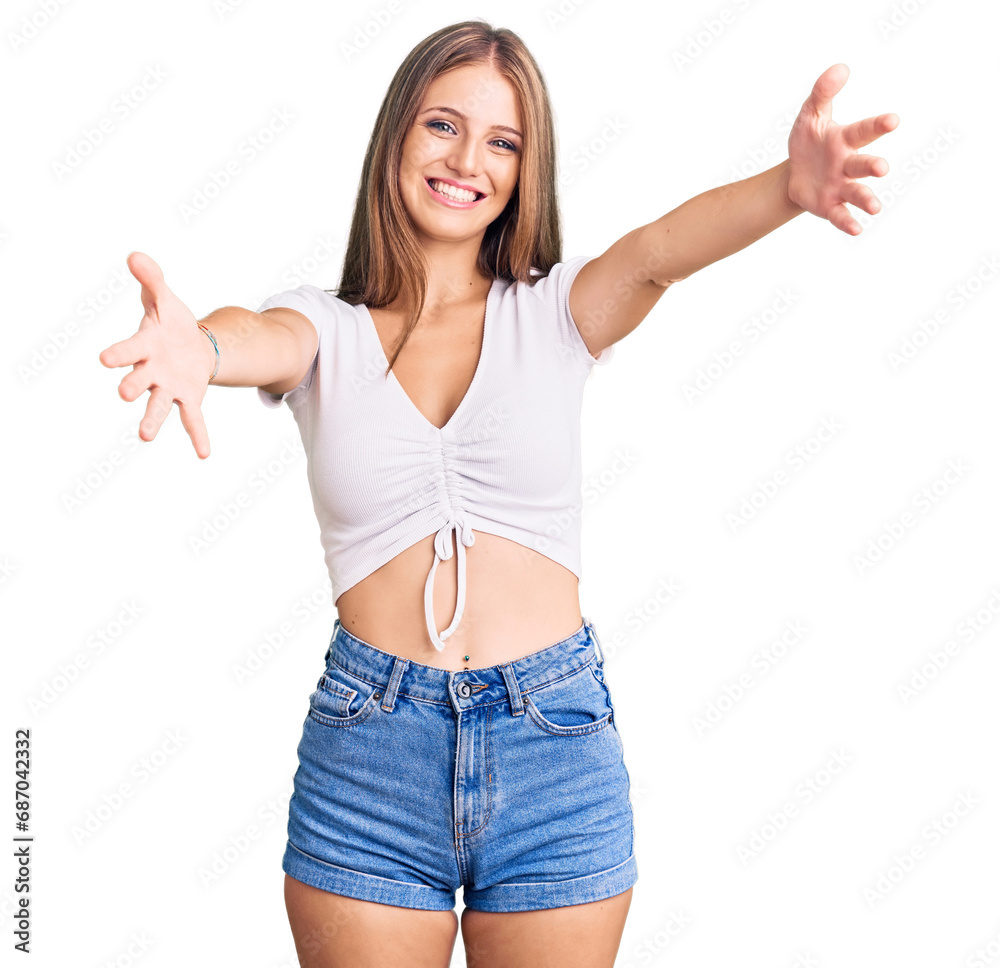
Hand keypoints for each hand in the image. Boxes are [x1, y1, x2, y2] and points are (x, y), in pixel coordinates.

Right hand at [99, 251, 214, 458]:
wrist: (192, 344)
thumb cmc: (172, 322)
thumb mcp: (165, 299)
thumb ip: (152, 280)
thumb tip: (136, 255)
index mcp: (144, 346)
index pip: (129, 349)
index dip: (119, 353)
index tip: (105, 359)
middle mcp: (151, 371)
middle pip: (139, 380)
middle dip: (132, 386)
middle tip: (125, 394)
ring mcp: (168, 387)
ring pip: (158, 406)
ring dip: (151, 419)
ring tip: (144, 436)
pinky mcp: (188, 398)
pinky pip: (192, 419)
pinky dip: (198, 436)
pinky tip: (204, 454)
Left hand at [786, 63, 899, 235]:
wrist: (794, 174)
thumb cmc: (809, 142)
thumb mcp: (810, 116)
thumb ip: (823, 92)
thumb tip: (840, 68)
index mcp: (845, 140)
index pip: (864, 131)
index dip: (878, 126)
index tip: (893, 121)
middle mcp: (848, 164)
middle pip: (863, 164)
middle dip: (873, 166)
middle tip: (881, 168)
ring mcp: (841, 187)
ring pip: (857, 192)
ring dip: (867, 199)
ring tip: (875, 207)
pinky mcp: (831, 206)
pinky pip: (842, 215)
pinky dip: (849, 222)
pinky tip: (857, 229)